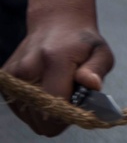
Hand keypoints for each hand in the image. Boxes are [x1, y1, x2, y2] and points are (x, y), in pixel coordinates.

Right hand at [3, 16, 113, 136]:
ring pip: (29, 117)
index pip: (55, 105)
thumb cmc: (82, 43)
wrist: (56, 24)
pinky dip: (34, 107)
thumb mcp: (101, 53)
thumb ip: (97, 70)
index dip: (69, 115)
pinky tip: (45, 90)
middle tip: (70, 99)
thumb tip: (92, 84)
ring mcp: (12, 75)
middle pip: (39, 118)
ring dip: (45, 112)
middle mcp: (27, 68)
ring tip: (57, 91)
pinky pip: (21, 110)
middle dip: (58, 117)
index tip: (78, 108)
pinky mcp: (4, 80)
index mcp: (53, 60)